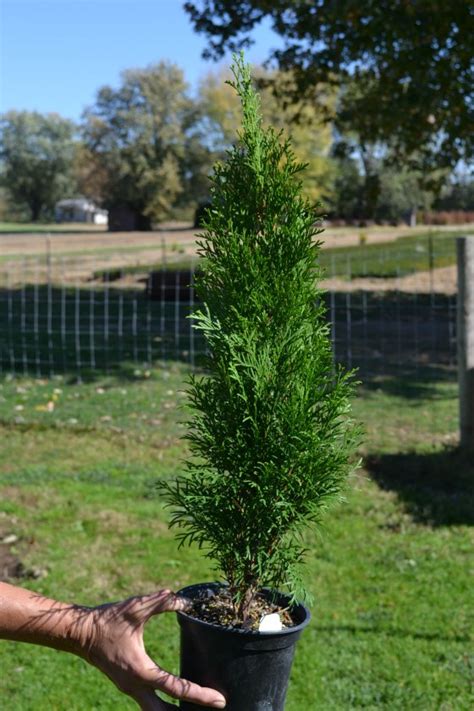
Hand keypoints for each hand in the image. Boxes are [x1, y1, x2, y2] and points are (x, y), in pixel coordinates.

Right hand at [82, 589, 225, 709]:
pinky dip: (164, 705)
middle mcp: (136, 686)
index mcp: (141, 670)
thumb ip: (159, 603)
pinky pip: (148, 703)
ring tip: (198, 705)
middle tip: (216, 706)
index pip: (176, 688)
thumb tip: (181, 598)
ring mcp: (130, 688)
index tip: (220, 701)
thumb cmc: (108, 620)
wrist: (81, 633)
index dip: (200, 695)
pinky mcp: (127, 685)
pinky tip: (176, 699)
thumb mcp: (135, 609)